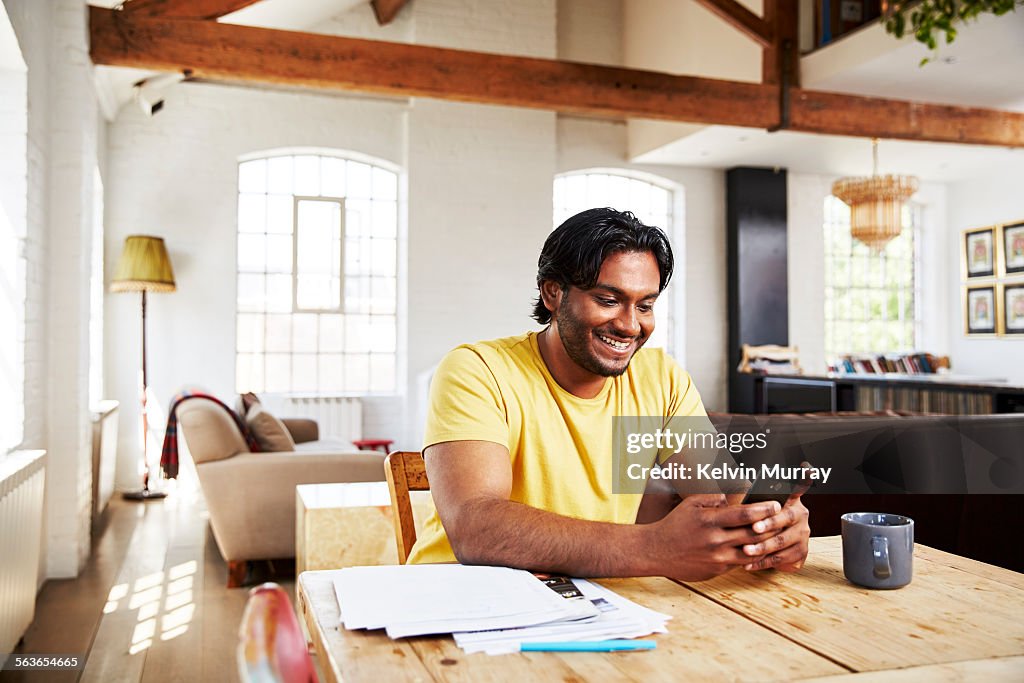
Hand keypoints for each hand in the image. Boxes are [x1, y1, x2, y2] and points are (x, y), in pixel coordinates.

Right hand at [652, 494, 780, 581]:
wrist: (657, 551)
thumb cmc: (675, 524)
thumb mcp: (691, 503)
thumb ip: (714, 498)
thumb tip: (735, 497)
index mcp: (709, 521)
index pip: (744, 515)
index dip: (764, 509)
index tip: (776, 504)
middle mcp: (715, 541)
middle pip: (753, 534)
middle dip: (771, 526)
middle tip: (782, 519)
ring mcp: (717, 558)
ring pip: (751, 552)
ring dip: (765, 544)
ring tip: (775, 535)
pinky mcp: (717, 571)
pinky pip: (740, 563)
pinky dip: (751, 555)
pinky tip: (758, 548)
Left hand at [739, 492, 809, 571]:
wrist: (768, 545)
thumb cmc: (755, 519)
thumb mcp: (751, 506)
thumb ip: (749, 497)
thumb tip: (732, 486)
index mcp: (790, 498)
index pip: (796, 488)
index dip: (794, 487)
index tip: (785, 489)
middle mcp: (800, 515)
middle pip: (787, 517)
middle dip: (769, 523)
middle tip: (754, 528)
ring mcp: (802, 534)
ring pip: (782, 541)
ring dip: (763, 547)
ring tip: (746, 550)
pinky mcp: (800, 552)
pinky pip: (782, 559)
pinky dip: (763, 563)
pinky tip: (749, 564)